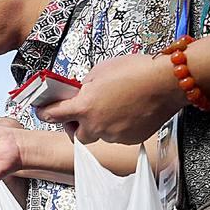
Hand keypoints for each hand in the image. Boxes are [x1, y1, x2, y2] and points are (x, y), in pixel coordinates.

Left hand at [36, 53, 186, 144]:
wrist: (168, 81)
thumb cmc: (137, 72)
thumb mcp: (100, 70)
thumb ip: (85, 85)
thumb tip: (81, 92)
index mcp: (85, 106)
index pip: (53, 115)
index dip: (44, 113)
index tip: (42, 112)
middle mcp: (97, 125)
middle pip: (77, 135)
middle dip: (76, 126)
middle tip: (81, 114)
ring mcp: (114, 135)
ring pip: (100, 135)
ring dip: (100, 125)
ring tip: (113, 107)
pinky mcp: (131, 139)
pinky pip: (118, 136)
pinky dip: (118, 127)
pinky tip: (126, 112)